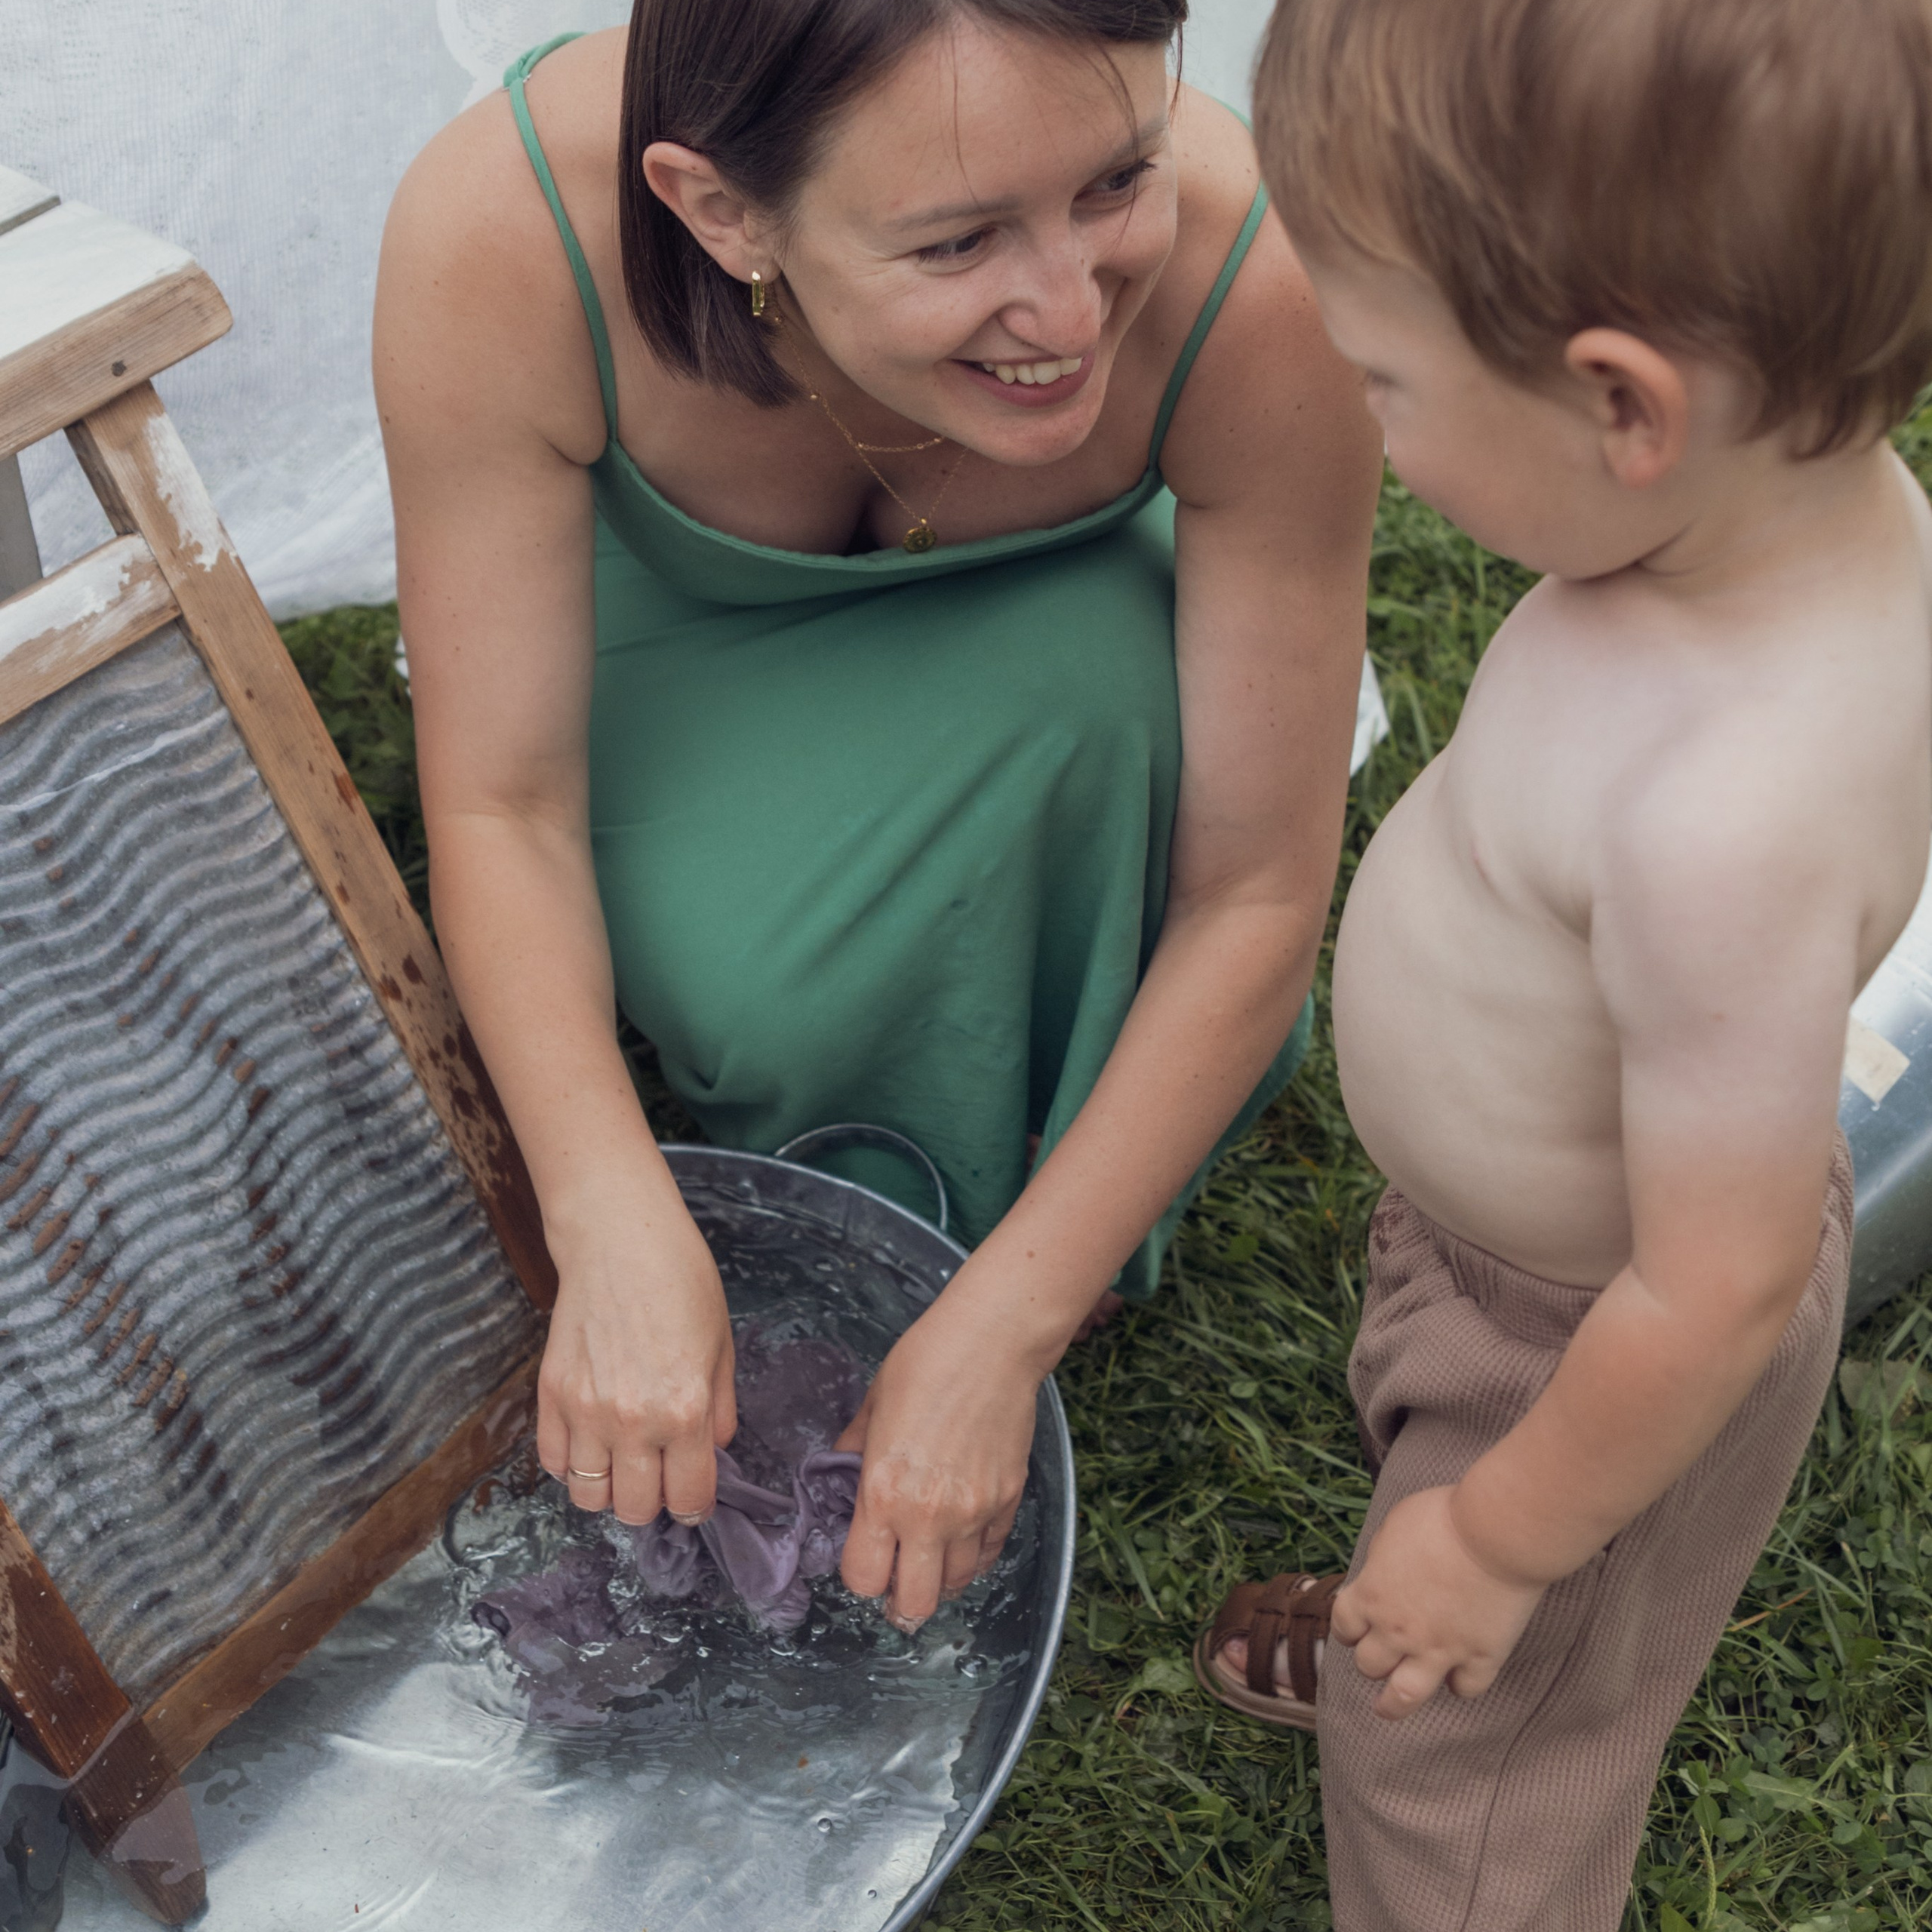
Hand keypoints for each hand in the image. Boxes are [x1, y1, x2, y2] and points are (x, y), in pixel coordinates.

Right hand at [534, 1203, 735, 1526]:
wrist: (619, 1240)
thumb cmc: (680, 1282)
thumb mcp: (721, 1347)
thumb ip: (721, 1410)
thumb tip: (715, 1452)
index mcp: (685, 1411)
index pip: (688, 1497)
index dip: (694, 1505)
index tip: (691, 1497)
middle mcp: (633, 1422)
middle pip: (635, 1509)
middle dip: (651, 1503)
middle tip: (657, 1479)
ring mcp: (585, 1411)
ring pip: (588, 1497)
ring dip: (608, 1490)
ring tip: (621, 1463)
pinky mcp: (551, 1395)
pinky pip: (554, 1462)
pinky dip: (572, 1465)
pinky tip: (591, 1442)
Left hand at [835, 1292, 1039, 1630]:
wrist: (992, 1342)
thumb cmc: (925, 1363)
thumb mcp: (872, 1406)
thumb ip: (853, 1451)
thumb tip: (845, 1475)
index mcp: (884, 1494)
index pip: (864, 1577)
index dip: (859, 1576)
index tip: (862, 1558)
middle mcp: (930, 1515)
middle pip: (915, 1602)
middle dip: (900, 1601)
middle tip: (896, 1581)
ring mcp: (975, 1512)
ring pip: (957, 1585)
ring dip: (939, 1579)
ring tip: (930, 1557)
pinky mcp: (1008, 1500)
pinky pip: (989, 1554)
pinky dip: (973, 1556)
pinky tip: (962, 1537)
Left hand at [1330, 1486, 1545, 1718]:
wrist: (1494, 1534)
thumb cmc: (1443, 1518)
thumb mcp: (1394, 1526)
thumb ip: (1382, 1558)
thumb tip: (1380, 1572)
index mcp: (1372, 1595)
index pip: (1344, 1625)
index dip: (1348, 1629)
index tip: (1354, 1630)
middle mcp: (1398, 1631)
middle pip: (1369, 1665)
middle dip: (1372, 1661)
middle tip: (1380, 1658)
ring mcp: (1439, 1650)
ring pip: (1405, 1696)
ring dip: (1393, 1704)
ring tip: (1389, 1708)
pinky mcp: (1480, 1658)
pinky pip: (1464, 1688)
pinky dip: (1460, 1686)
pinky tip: (1460, 1678)